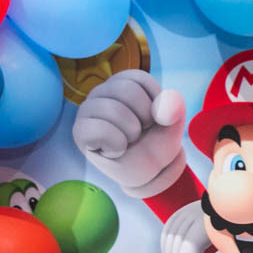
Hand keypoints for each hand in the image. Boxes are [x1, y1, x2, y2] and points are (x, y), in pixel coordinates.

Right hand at [72, 70, 186, 198]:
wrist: (148, 173)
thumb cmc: (155, 142)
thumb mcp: (172, 123)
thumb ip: (174, 108)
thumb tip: (162, 107)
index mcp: (122, 83)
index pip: (140, 78)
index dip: (155, 103)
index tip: (153, 118)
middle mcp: (101, 91)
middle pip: (127, 90)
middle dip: (144, 117)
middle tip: (141, 132)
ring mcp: (87, 110)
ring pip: (114, 110)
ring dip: (131, 133)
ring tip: (129, 141)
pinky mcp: (79, 131)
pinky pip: (99, 130)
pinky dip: (116, 145)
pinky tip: (116, 150)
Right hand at [161, 201, 234, 252]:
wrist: (234, 214)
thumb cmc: (237, 236)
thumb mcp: (237, 249)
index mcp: (213, 221)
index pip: (191, 243)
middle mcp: (198, 213)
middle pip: (179, 241)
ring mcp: (188, 211)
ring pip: (171, 236)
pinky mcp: (181, 212)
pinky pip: (168, 230)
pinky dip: (167, 245)